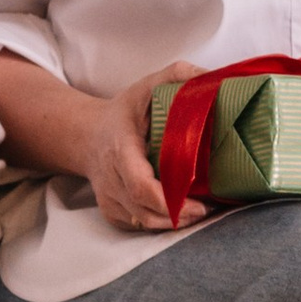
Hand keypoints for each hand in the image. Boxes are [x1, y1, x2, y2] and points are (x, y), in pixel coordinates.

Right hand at [76, 63, 206, 234]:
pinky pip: (138, 226)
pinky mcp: (112, 211)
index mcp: (120, 149)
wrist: (87, 135)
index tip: (197, 202)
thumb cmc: (124, 112)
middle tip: (208, 209)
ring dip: (174, 223)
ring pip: (142, 223)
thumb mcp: (147, 86)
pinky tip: (180, 215)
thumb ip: (178, 76)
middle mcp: (111, 178)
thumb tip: (213, 78)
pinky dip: (161, 224)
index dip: (169, 200)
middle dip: (179, 216)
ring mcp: (109, 198)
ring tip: (201, 212)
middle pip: (144, 210)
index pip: (139, 184)